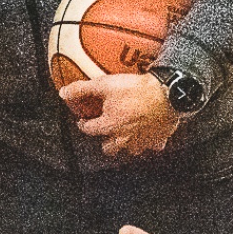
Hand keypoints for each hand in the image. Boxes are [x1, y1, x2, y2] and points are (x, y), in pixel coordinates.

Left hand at [62, 73, 178, 158]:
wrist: (168, 94)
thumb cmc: (138, 90)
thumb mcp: (105, 84)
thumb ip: (82, 89)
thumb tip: (64, 92)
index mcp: (109, 126)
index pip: (89, 129)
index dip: (84, 124)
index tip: (83, 120)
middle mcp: (124, 138)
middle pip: (109, 148)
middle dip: (105, 141)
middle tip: (105, 130)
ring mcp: (142, 141)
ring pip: (131, 149)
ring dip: (127, 143)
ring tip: (127, 133)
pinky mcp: (159, 138)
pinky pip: (153, 144)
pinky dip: (150, 140)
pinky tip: (151, 132)